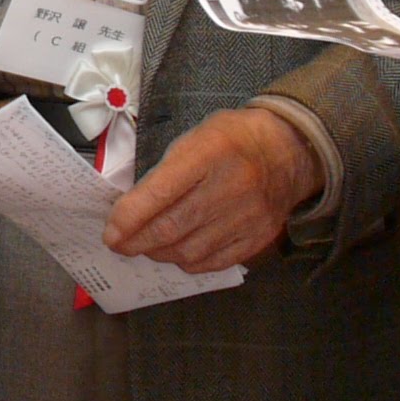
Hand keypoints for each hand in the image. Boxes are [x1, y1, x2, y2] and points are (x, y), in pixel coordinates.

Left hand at [105, 105, 322, 269]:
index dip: (130, 216)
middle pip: (173, 227)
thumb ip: (165, 172)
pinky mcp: (258, 237)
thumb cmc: (232, 139)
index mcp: (210, 152)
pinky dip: (189, 262)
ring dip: (160, 253)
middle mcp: (230, 187)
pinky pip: (214, 262)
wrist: (289, 150)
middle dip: (137, 241)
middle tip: (119, 245)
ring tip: (147, 247)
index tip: (110, 232)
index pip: (161, 192)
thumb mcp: (195, 138)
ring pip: (190, 251)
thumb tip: (132, 209)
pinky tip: (177, 253)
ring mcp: (247, 217)